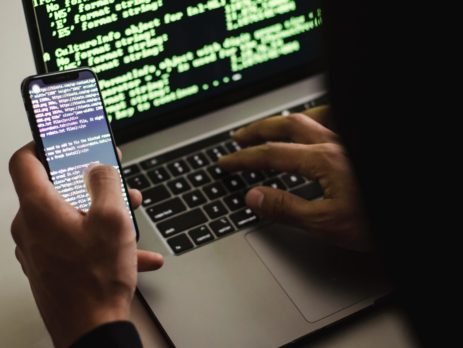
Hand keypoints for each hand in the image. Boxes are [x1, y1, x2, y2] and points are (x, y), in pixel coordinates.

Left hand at [9, 143, 163, 347]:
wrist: (91, 330)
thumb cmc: (96, 278)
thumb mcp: (112, 219)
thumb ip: (106, 182)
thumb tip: (99, 167)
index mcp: (39, 209)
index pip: (24, 161)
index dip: (42, 144)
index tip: (60, 140)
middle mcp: (31, 228)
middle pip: (57, 190)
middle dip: (91, 184)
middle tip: (115, 182)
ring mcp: (39, 249)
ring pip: (71, 216)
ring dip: (101, 212)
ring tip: (131, 218)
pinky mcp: (50, 265)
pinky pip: (76, 242)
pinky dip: (101, 240)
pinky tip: (134, 253)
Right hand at [219, 106, 371, 251]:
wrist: (414, 215)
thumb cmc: (378, 220)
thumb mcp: (327, 223)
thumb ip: (287, 208)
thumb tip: (254, 197)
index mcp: (323, 160)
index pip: (272, 155)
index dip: (244, 158)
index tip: (226, 162)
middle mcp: (335, 143)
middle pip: (287, 126)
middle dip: (258, 131)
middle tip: (239, 138)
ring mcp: (347, 141)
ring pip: (309, 118)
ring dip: (283, 121)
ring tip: (269, 127)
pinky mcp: (355, 147)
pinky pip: (331, 120)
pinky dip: (313, 119)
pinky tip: (311, 126)